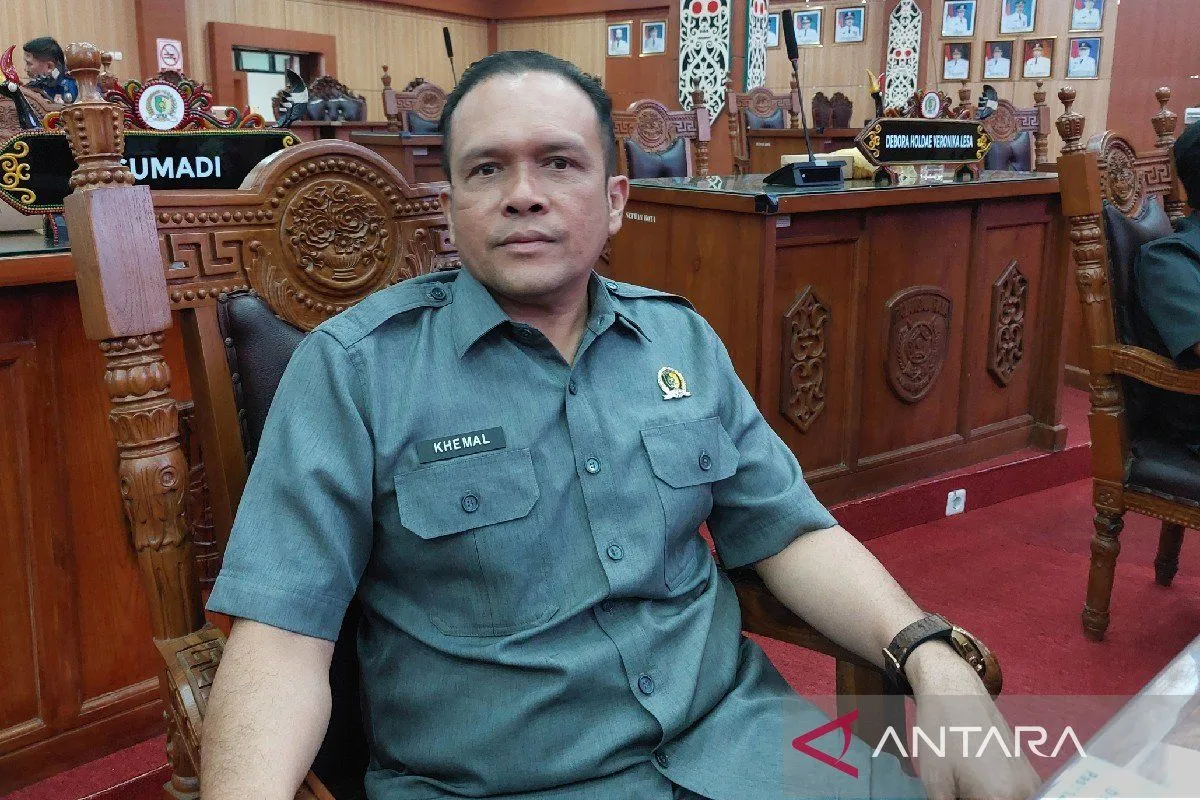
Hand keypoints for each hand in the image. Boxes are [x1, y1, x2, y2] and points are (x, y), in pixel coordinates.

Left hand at [907, 643, 1041, 799]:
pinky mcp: (1030, 773)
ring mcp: (1033, 782)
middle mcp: (1028, 792)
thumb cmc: (941, 733)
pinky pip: (1019, 798)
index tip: (956, 798)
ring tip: (963, 790)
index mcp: (1004, 799)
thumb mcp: (937, 785)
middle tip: (957, 793)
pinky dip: (998, 797)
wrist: (954, 690)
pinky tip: (974, 787)